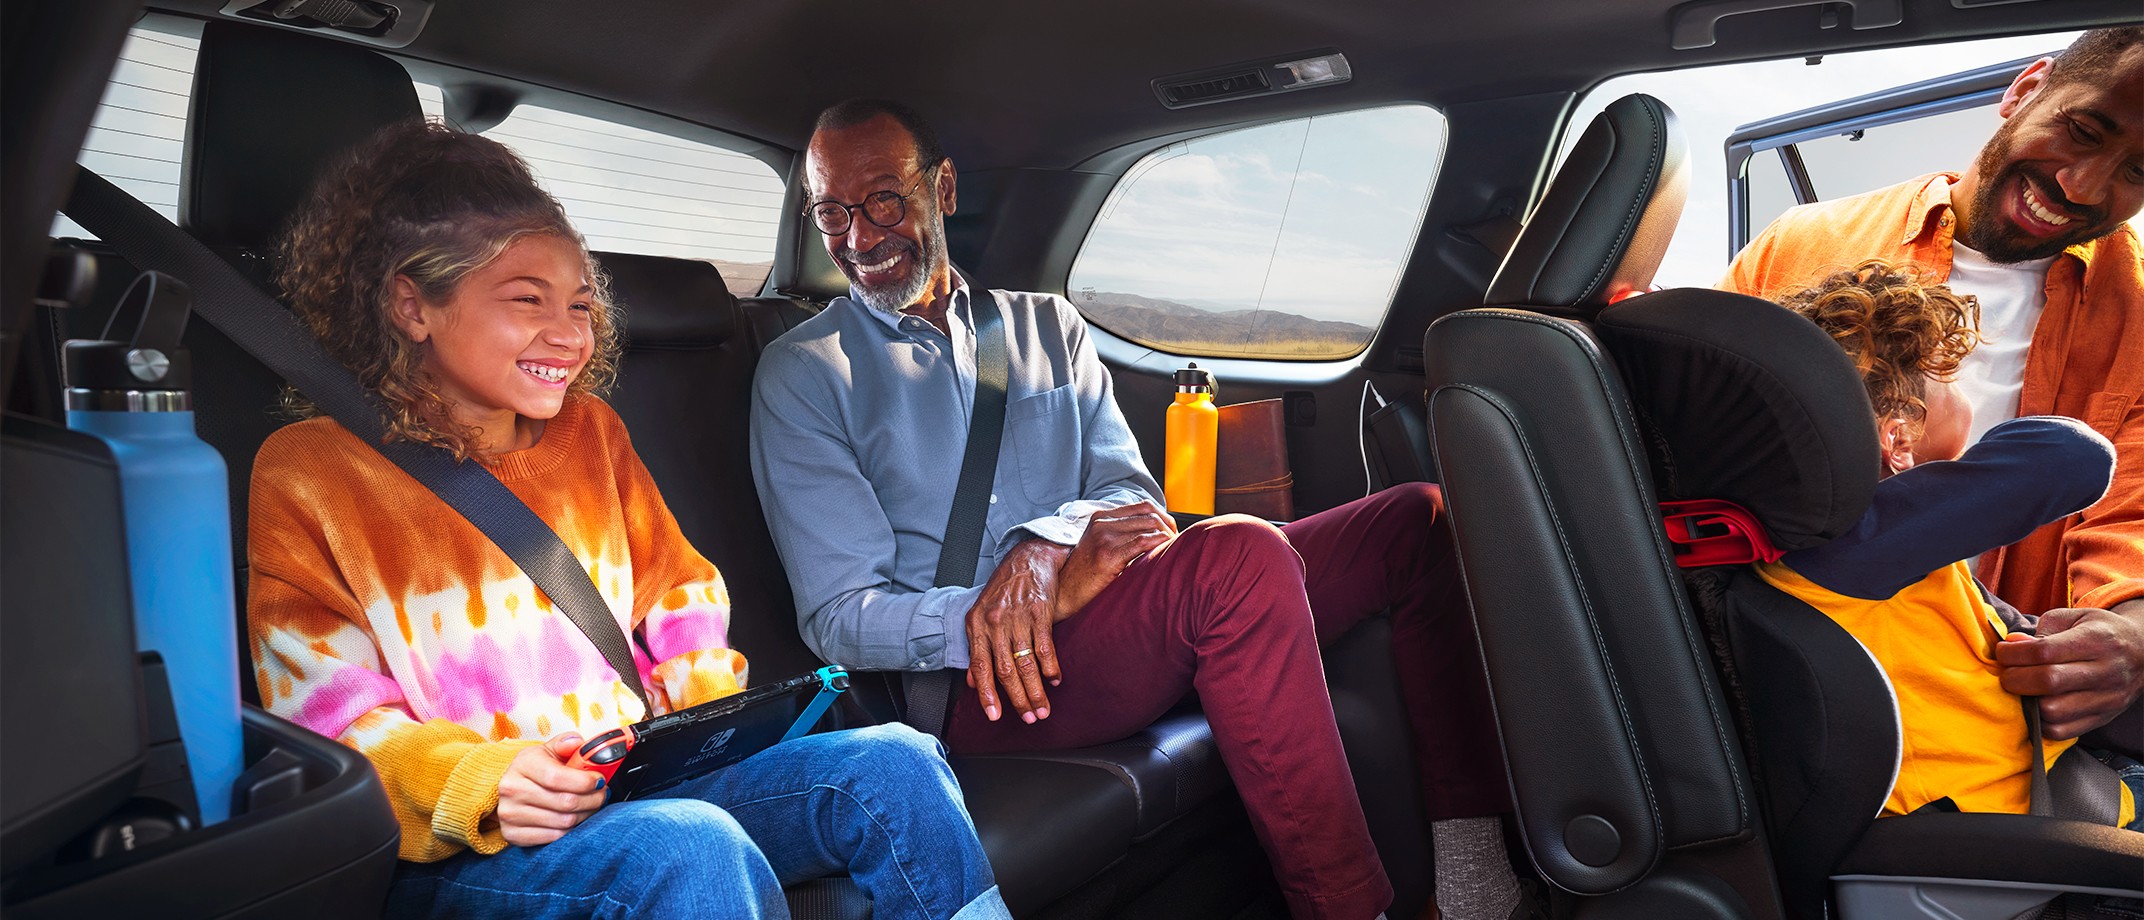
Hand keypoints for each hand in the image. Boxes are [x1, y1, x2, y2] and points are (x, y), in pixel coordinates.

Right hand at [497, 733, 607, 846]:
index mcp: (523, 764)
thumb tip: (576, 743)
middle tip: (602, 795)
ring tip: (591, 806)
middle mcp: (512, 789)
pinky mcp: (512, 834)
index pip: (558, 777)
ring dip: (585, 815)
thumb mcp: (548, 751)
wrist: (512, 790)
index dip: (585, 781)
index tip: (599, 780)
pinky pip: (554, 837)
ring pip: (563, 821)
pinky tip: (576, 819)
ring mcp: (510, 814)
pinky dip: (571, 830)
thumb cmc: (535, 770)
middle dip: (592, 799)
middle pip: (565, 802)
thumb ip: (565, 744)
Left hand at [966, 539, 1070, 723]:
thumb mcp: (981, 614)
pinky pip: (1045, 647)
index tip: (994, 716)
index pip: (980, 666)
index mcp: (977, 624)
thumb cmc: (1004, 588)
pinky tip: (1054, 680)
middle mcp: (995, 622)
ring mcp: (1018, 617)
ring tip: (1042, 709)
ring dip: (1036, 690)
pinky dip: (1051, 667)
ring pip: (1026, 663)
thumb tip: (973, 682)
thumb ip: (977, 648)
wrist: (1027, 558)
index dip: (987, 694)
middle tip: (1028, 718)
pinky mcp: (1041, 612)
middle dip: (1018, 699)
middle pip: (1005, 670)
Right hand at [1054, 500, 1175, 619]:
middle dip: (1169, 527)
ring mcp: (1104, 537)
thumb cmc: (1085, 574)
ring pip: (1149, 526)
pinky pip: (1143, 542)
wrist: (1064, 594)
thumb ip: (1121, 534)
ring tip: (1173, 549)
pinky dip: (1159, 544)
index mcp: (1101, 517)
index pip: (1143, 506)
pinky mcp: (1108, 555)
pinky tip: (1165, 553)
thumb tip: (1154, 532)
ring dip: (1167, 536)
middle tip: (1177, 542)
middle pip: (1149, 514)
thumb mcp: (1100, 546)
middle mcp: (1102, 523)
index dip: (1163, 517)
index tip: (1171, 532)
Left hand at [1997, 599, 2143, 739]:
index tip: (2002, 653)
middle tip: (2007, 674)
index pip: (2044, 651)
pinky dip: (2040, 722)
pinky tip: (2036, 706)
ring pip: (2053, 711)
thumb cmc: (2098, 632)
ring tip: (2023, 691)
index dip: (2013, 654)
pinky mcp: (2103, 719)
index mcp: (2096, 640)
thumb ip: (2041, 630)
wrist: (2142, 652)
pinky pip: (2062, 731)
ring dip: (2027, 702)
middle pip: (2048, 682)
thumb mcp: (2073, 618)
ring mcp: (2107, 699)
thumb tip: (2011, 644)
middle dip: (2015, 679)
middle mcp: (2105, 671)